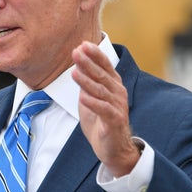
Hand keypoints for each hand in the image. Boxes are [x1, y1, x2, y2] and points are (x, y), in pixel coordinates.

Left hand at [72, 41, 139, 176]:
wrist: (112, 147)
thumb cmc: (101, 120)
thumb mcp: (91, 97)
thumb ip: (87, 82)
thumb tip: (78, 64)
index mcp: (113, 85)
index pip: (105, 66)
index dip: (95, 54)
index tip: (83, 44)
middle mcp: (117, 93)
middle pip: (102, 75)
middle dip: (88, 63)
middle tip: (76, 52)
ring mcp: (117, 106)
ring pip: (101, 91)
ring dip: (87, 81)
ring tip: (74, 72)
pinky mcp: (114, 121)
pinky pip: (104, 110)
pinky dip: (93, 103)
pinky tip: (82, 97)